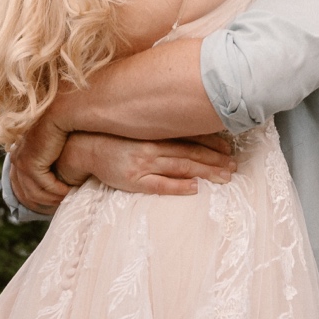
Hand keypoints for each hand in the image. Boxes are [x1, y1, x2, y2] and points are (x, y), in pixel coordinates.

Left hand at [7, 115, 70, 214]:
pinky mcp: (31, 164)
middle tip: (62, 203)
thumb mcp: (49, 145)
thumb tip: (53, 173)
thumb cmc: (58, 127)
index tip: (54, 199)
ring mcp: (21, 162)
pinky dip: (58, 191)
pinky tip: (69, 190)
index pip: (22, 185)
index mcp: (17, 155)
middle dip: (45, 201)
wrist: (59, 112)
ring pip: (36, 192)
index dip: (38, 195)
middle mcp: (16, 159)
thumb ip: (47, 159)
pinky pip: (45, 186)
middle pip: (27, 192)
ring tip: (67, 198)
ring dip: (53, 198)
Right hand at [58, 131, 236, 196]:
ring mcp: (144, 164)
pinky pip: (160, 185)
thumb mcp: (138, 130)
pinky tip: (194, 188)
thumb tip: (189, 134)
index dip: (212, 144)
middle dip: (215, 161)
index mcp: (155, 133)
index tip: (230, 150)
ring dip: (205, 172)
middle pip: (190, 154)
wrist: (83, 149)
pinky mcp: (134, 180)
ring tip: (225, 177)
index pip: (189, 138)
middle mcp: (153, 146)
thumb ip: (161, 133)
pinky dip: (178, 186)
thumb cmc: (114, 140)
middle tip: (235, 167)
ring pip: (181, 168)